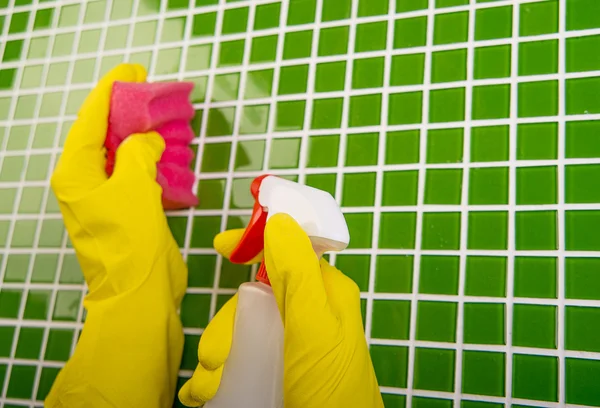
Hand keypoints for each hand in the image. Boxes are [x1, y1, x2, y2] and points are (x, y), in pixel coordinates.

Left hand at [46, 64, 186, 407]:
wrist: (141, 293)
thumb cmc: (131, 240)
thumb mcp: (134, 186)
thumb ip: (139, 152)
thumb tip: (148, 141)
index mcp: (76, 173)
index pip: (90, 120)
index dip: (111, 91)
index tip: (132, 71)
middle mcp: (85, 183)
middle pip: (104, 136)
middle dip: (127, 112)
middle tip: (151, 90)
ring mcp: (105, 198)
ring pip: (122, 156)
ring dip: (142, 136)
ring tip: (164, 117)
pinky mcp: (126, 211)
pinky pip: (136, 175)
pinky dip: (152, 161)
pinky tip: (170, 152)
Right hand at [179, 214, 382, 407]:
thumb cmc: (330, 391)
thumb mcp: (315, 328)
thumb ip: (298, 273)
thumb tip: (280, 221)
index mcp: (324, 295)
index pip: (288, 252)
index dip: (256, 243)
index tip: (222, 244)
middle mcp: (306, 316)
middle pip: (253, 297)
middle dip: (227, 323)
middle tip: (217, 355)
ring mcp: (288, 347)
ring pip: (239, 329)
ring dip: (217, 353)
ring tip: (211, 385)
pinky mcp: (273, 373)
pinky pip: (237, 359)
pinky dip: (215, 374)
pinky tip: (207, 391)